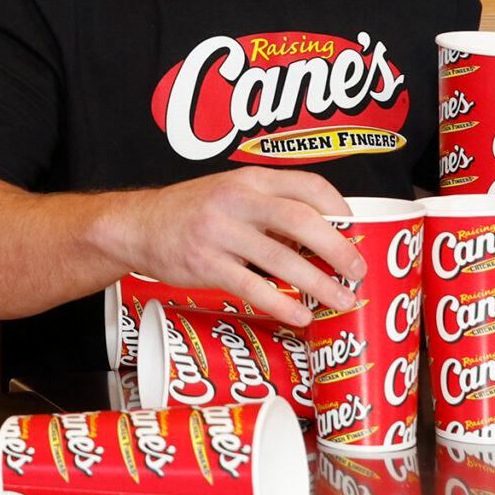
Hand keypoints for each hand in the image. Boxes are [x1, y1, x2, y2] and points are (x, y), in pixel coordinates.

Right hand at [94, 166, 363, 329]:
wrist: (137, 226)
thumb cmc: (191, 212)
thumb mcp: (230, 193)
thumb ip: (271, 207)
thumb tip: (325, 237)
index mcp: (249, 179)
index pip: (308, 185)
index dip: (340, 208)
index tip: (357, 230)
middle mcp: (236, 201)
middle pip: (301, 220)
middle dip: (338, 248)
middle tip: (357, 271)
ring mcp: (219, 233)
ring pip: (281, 259)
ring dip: (318, 283)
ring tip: (340, 300)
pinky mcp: (206, 264)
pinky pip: (252, 287)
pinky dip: (282, 304)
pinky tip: (300, 315)